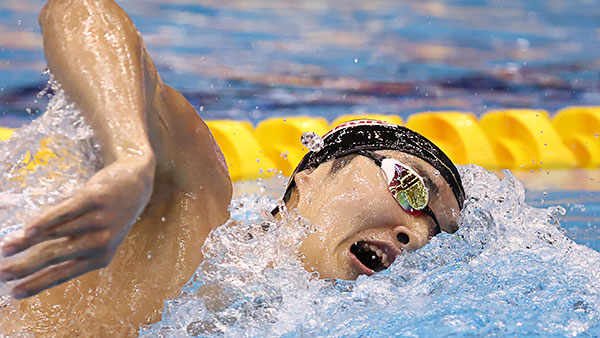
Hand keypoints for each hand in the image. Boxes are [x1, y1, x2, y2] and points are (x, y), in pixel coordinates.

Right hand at [0, 156, 153, 297]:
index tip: (14, 293)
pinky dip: (45, 221)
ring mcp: (99, 220)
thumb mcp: (96, 236)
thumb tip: (27, 248)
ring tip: (5, 248)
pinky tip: (27, 230)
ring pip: (55, 234)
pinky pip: (65, 212)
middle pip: (55, 256)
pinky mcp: (95, 199)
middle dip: (25, 267)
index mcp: (100, 258)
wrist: (137, 183)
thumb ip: (67, 244)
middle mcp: (101, 242)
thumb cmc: (109, 215)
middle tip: (1, 274)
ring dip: (26, 242)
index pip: (63, 274)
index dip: (38, 284)